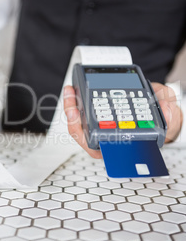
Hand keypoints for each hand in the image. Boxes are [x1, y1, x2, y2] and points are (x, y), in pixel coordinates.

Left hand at [63, 83, 182, 157]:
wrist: (157, 110)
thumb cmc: (158, 118)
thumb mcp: (168, 114)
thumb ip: (169, 112)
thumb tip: (165, 111)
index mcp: (122, 143)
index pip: (103, 149)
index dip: (93, 141)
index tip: (90, 131)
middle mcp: (107, 138)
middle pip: (84, 136)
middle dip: (75, 122)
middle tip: (73, 107)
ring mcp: (99, 127)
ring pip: (78, 125)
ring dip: (71, 109)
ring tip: (71, 92)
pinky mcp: (94, 116)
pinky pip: (80, 114)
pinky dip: (75, 103)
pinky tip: (74, 91)